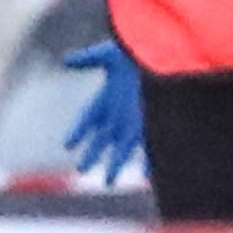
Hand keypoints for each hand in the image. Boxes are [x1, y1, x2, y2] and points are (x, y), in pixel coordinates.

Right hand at [61, 39, 144, 183]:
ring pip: (123, 147)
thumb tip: (65, 61)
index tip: (67, 144)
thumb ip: (88, 58)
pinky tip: (145, 174)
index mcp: (107, 97)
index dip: (77, 130)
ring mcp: (137, 119)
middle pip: (102, 138)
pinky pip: (149, 145)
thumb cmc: (138, 50)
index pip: (87, 118)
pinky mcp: (153, 123)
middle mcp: (120, 112)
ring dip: (115, 164)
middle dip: (92, 154)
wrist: (167, 53)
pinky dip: (147, 160)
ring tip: (109, 182)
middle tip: (82, 170)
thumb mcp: (109, 53)